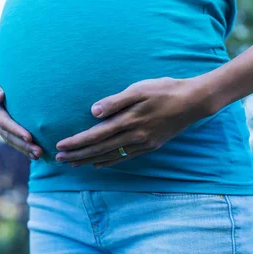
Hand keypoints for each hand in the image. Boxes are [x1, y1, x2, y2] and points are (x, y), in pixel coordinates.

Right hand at [0, 68, 42, 159]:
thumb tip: (0, 97)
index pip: (4, 120)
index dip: (16, 129)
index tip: (30, 137)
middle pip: (8, 134)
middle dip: (23, 143)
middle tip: (39, 151)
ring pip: (10, 139)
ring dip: (24, 148)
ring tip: (39, 155)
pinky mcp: (1, 127)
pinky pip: (11, 139)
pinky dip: (22, 147)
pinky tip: (34, 154)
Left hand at [54, 76, 216, 167]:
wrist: (193, 101)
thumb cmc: (164, 90)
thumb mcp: (139, 89)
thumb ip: (115, 101)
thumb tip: (93, 112)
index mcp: (129, 121)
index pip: (96, 135)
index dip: (77, 142)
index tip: (60, 146)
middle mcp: (134, 136)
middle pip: (100, 149)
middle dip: (78, 155)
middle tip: (59, 160)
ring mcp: (143, 143)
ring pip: (110, 156)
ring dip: (90, 160)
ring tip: (74, 164)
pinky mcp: (150, 145)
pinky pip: (125, 157)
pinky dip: (109, 162)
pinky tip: (99, 164)